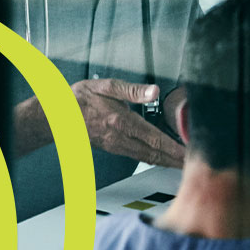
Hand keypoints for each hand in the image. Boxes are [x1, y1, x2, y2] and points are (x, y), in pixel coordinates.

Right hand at [66, 78, 185, 166]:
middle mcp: (120, 138)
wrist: (54, 116)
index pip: (154, 139)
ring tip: (184, 163)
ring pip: (147, 158)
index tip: (189, 152)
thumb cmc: (78, 100)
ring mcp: (116, 146)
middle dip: (176, 159)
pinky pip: (138, 156)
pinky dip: (153, 159)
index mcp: (121, 123)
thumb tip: (153, 90)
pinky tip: (162, 158)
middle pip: (154, 153)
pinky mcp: (113, 148)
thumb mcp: (105, 87)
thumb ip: (132, 90)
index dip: (174, 148)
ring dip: (166, 162)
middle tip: (195, 163)